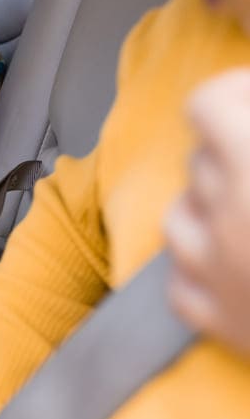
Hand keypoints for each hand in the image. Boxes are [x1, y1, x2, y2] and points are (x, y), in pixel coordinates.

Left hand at [166, 69, 249, 358]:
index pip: (207, 105)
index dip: (238, 96)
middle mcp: (223, 215)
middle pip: (199, 160)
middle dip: (236, 152)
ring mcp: (212, 272)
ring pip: (179, 217)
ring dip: (211, 206)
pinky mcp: (216, 322)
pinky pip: (180, 281)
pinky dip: (202, 266)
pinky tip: (239, 262)